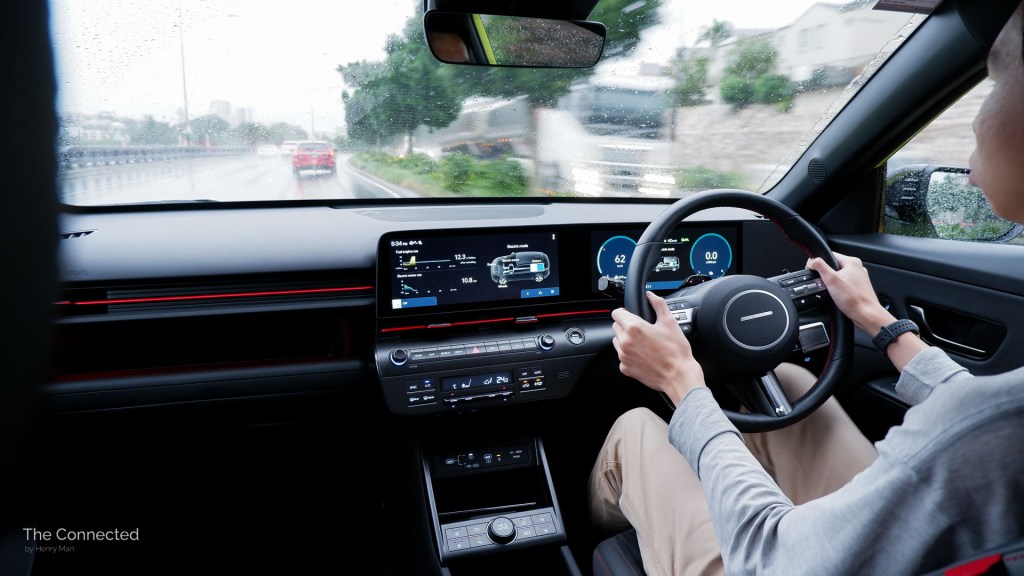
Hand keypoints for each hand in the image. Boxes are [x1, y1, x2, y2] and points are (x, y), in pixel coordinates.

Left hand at [611, 291, 704, 405]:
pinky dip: (629, 354)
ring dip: (626, 340)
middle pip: (616, 326)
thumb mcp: (670, 322)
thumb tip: (651, 295)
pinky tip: (643, 355)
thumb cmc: (676, 351)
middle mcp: (625, 341)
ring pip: (617, 341)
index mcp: (634, 328)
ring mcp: (623, 356)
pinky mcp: (625, 368)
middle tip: (642, 330)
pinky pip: (622, 356)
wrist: (679, 375)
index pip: (616, 313)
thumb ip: (658, 305)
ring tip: (643, 343)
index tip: (630, 315)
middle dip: (626, 325)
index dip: (624, 312)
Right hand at [806, 252, 894, 333]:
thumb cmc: (854, 298)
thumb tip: (812, 260)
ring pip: (838, 277)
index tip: (813, 270)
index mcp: (852, 262)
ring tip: (832, 291)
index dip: (819, 262)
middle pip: (833, 267)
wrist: (866, 314)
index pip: (830, 255)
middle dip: (825, 275)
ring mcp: (858, 278)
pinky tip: (838, 296)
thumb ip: (820, 267)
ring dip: (831, 283)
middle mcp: (857, 268)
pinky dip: (838, 289)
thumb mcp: (831, 279)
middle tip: (824, 284)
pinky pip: (843, 285)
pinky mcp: (858, 288)